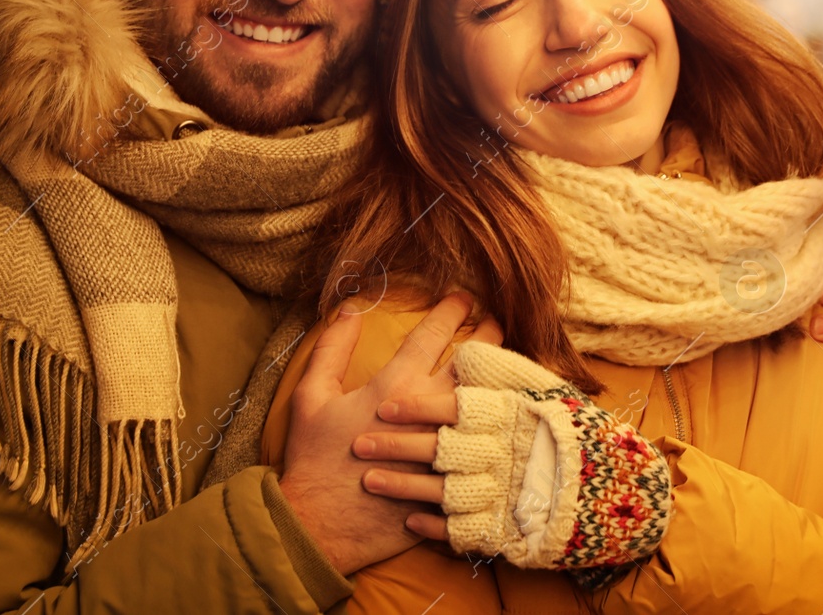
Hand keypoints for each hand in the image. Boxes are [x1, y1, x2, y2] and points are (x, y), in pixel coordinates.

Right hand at [278, 293, 501, 575]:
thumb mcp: (311, 396)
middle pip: (475, 362)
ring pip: (489, 400)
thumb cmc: (313, 459)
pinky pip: (488, 446)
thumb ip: (332, 349)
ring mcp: (447, 445)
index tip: (464, 296)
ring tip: (511, 362)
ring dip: (501, 377)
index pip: (434, 333)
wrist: (322, 527)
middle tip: (499, 320)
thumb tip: (350, 308)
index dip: (453, 309)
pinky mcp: (454, 475)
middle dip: (491, 335)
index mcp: (396, 386)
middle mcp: (429, 410)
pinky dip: (502, 427)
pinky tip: (510, 416)